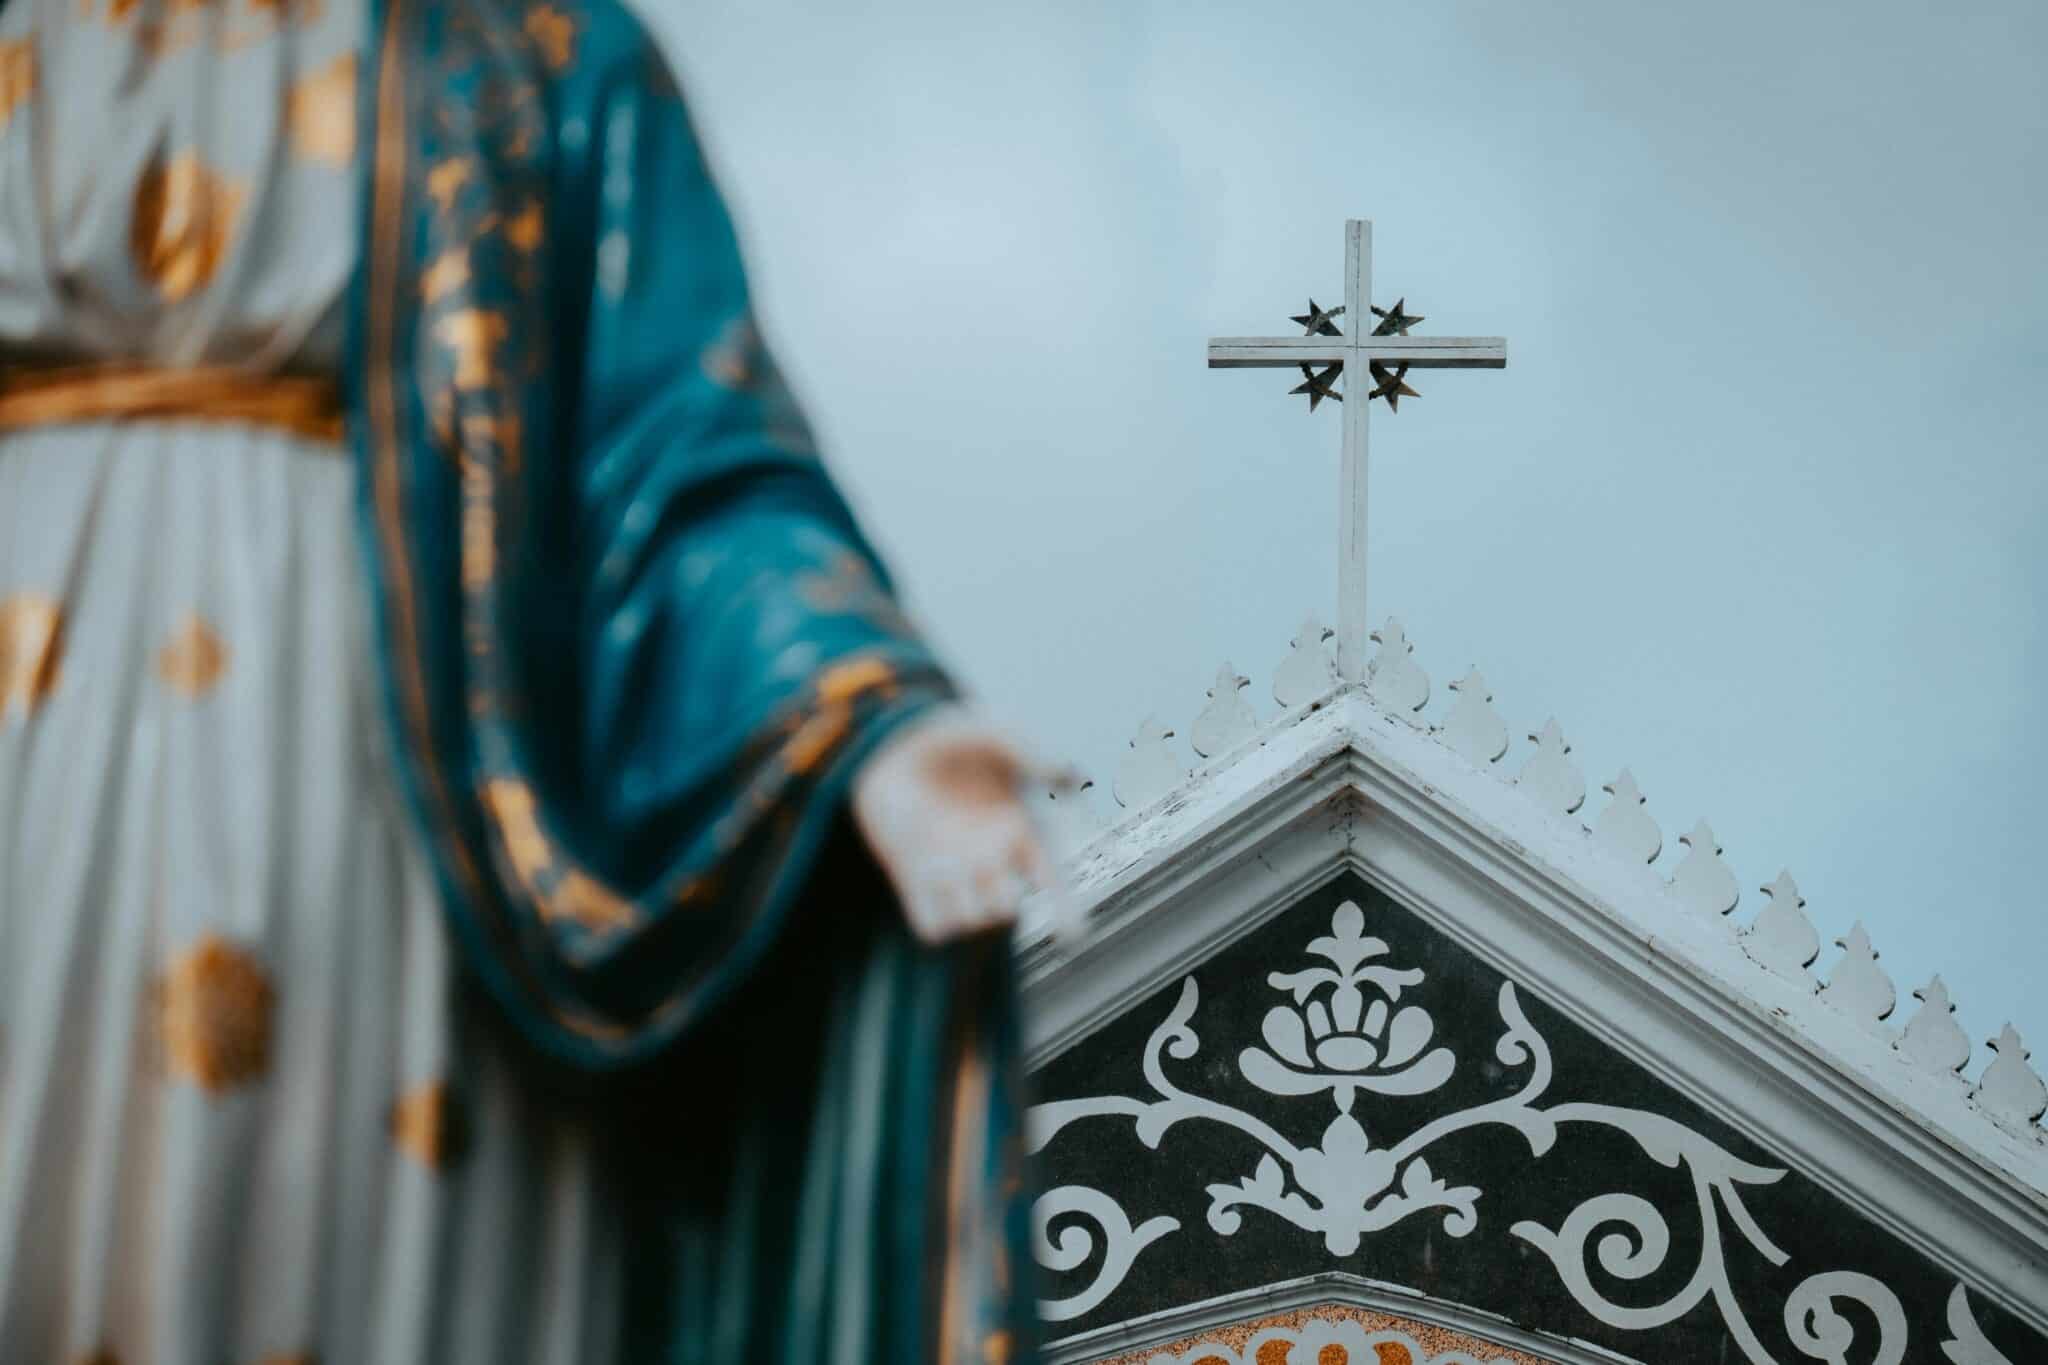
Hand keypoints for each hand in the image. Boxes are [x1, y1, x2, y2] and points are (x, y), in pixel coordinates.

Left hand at [850, 705, 1056, 944]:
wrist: (891, 744)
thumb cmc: (949, 739)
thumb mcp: (995, 736)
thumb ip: (1031, 754)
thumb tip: (1070, 779)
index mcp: (1018, 829)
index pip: (1051, 882)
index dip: (1066, 911)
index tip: (1072, 934)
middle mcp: (990, 859)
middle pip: (1007, 910)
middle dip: (1002, 904)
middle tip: (985, 867)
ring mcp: (951, 872)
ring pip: (971, 922)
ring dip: (963, 906)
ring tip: (946, 868)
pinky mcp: (913, 879)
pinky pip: (931, 925)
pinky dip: (934, 919)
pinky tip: (926, 881)